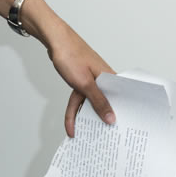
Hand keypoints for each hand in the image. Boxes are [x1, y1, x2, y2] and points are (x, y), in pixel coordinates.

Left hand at [0, 0, 115, 136]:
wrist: (54, 40)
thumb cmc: (71, 56)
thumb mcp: (85, 84)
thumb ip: (98, 102)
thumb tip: (112, 118)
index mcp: (110, 78)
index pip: (120, 100)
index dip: (120, 115)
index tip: (121, 130)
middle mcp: (103, 80)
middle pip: (104, 104)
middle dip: (100, 120)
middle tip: (101, 137)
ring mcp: (91, 80)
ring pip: (89, 104)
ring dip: (83, 118)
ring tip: (81, 134)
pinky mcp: (81, 81)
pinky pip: (80, 100)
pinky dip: (74, 111)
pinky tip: (71, 124)